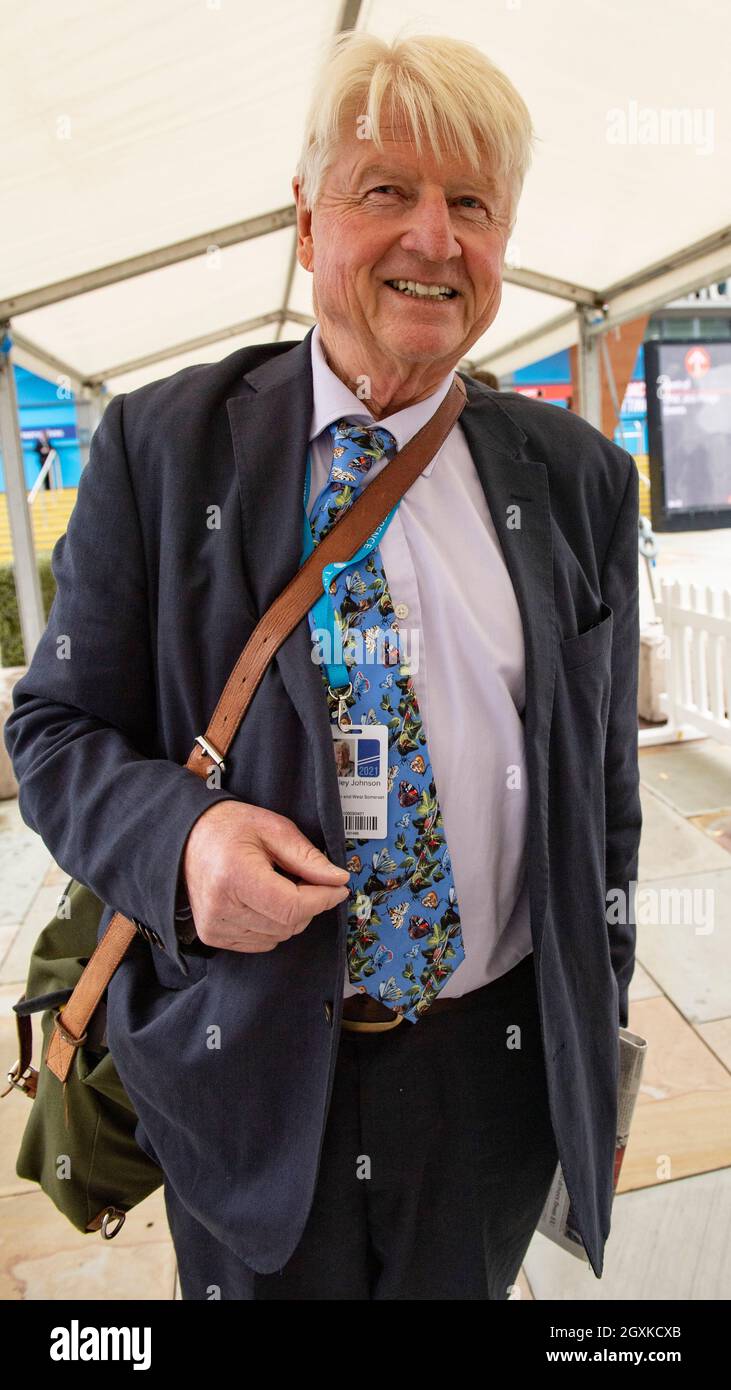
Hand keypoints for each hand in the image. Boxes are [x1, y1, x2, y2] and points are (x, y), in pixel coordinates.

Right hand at [181, 800, 350, 952]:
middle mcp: (221, 907)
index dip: (322, 899)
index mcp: (234, 876)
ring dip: (291, 915)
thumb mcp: (273, 828)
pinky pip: (262, 942)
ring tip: (278, 884)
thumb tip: (337, 880)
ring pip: (279, 936)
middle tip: (304, 877)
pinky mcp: (213, 936)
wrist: (186, 838)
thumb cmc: (228, 827)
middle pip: (288, 924)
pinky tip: (263, 900)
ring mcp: (214, 926)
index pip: (292, 906)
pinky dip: (273, 925)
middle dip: (308, 903)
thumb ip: (307, 857)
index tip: (338, 888)